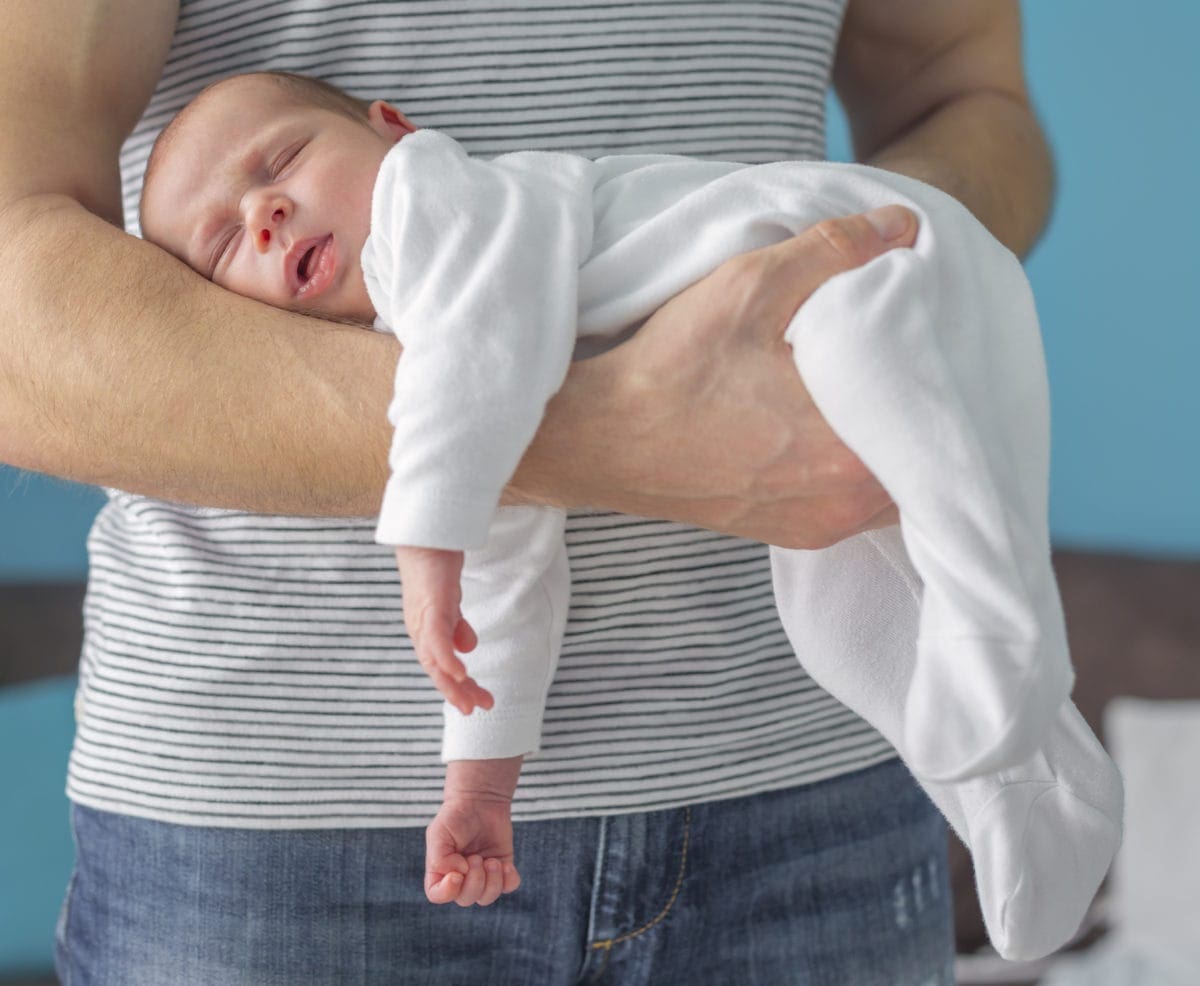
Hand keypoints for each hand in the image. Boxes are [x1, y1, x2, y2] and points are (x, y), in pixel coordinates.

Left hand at [395, 546, 490, 714]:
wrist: (425, 534)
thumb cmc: (436, 566)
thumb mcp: (450, 602)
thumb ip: (456, 625)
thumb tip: (466, 648)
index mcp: (425, 629)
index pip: (439, 664)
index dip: (454, 686)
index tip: (473, 703)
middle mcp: (420, 628)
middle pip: (436, 669)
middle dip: (455, 693)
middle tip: (475, 710)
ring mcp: (424, 617)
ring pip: (435, 659)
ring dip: (452, 683)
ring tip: (470, 701)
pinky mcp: (431, 605)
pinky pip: (437, 638)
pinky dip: (446, 657)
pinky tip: (459, 672)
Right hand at [425, 781, 521, 906]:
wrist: (480, 800)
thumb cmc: (455, 816)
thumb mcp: (438, 832)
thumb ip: (439, 859)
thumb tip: (459, 874)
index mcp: (441, 870)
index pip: (438, 895)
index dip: (448, 891)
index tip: (457, 873)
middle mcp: (461, 877)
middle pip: (466, 899)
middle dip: (474, 880)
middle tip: (476, 857)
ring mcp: (482, 875)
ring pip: (487, 897)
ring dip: (492, 881)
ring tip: (492, 860)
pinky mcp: (502, 868)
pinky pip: (509, 886)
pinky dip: (508, 879)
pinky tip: (505, 864)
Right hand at [526, 206, 916, 548]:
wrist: (602, 439)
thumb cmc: (672, 368)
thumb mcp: (749, 286)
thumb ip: (835, 250)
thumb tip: (902, 226)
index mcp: (850, 452)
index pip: (941, 411)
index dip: (947, 367)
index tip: (939, 332)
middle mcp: (845, 504)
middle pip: (925, 454)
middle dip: (926, 405)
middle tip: (919, 353)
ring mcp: (818, 526)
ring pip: (892, 483)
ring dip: (893, 440)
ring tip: (879, 389)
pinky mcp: (790, 533)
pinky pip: (854, 501)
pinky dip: (859, 467)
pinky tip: (838, 427)